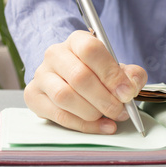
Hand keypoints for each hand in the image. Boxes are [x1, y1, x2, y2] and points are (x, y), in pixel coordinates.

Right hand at [24, 30, 147, 133]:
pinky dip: (83, 125)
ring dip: (92, 112)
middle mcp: (55, 54)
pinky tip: (100, 126)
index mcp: (77, 40)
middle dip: (105, 99)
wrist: (71, 78)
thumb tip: (130, 87)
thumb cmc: (97, 72)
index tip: (127, 92)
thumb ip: (131, 75)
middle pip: (79, 76)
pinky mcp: (34, 96)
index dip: (111, 73)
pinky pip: (58, 115)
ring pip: (65, 96)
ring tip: (110, 117)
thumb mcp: (119, 68)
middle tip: (120, 110)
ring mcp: (41, 75)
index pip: (91, 50)